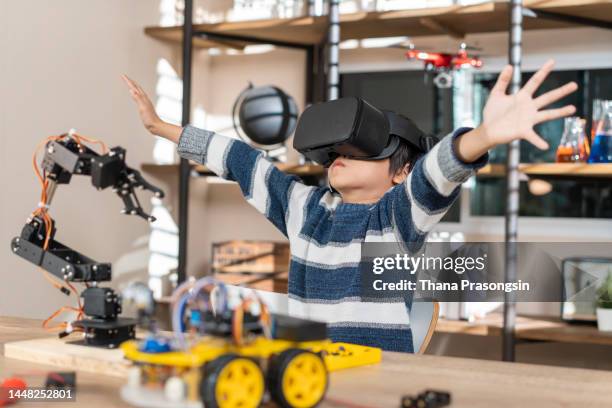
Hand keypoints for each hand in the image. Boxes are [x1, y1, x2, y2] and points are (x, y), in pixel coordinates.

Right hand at [122, 75, 162, 133]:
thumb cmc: (150, 118)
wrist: (156, 126)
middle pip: (137, 87)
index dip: (128, 81)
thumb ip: (138, 99)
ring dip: (133, 86)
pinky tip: (136, 95)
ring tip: (130, 83)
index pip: (134, 87)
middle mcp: (144, 99)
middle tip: (124, 77)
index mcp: (143, 98)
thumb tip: (132, 90)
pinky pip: (139, 97)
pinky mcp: (145, 107)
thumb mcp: (142, 108)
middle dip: (130, 81)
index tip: (122, 75)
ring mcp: (145, 102)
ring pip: (138, 91)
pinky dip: (136, 94)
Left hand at [454, 60, 577, 162]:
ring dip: (559, 112)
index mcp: (522, 97)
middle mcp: (529, 107)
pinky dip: (539, 141)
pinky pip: (533, 137)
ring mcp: (528, 119)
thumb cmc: (493, 113)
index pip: (535, 82)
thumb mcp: (496, 94)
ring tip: (573, 108)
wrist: (488, 130)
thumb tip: (509, 65)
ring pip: (547, 115)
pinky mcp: (523, 131)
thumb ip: (502, 81)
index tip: (552, 61)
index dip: (543, 71)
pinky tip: (546, 146)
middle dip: (560, 92)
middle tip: (574, 85)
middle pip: (547, 97)